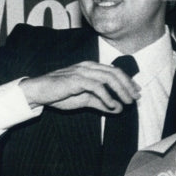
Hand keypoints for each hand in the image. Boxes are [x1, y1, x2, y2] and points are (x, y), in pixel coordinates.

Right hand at [20, 61, 139, 112]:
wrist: (38, 92)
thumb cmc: (60, 94)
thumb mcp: (85, 100)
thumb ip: (101, 103)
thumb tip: (118, 109)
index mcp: (91, 68)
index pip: (114, 71)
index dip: (128, 81)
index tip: (137, 92)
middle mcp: (88, 67)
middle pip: (115, 73)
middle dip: (128, 85)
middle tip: (135, 98)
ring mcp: (82, 71)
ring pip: (108, 78)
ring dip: (120, 91)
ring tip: (127, 102)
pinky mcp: (76, 79)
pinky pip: (96, 86)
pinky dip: (107, 96)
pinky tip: (112, 105)